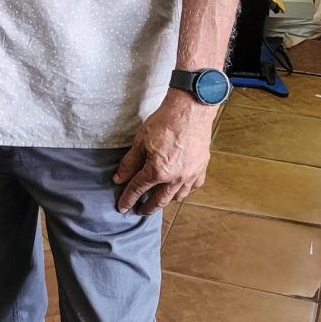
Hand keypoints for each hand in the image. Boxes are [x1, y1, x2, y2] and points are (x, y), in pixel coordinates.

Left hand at [114, 90, 215, 214]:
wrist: (190, 110)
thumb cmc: (164, 122)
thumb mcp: (140, 141)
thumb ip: (129, 163)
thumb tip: (119, 179)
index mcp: (158, 171)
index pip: (138, 189)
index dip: (128, 199)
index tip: (122, 208)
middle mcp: (175, 178)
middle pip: (159, 200)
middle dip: (147, 208)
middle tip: (139, 211)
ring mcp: (191, 174)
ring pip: (178, 197)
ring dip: (166, 201)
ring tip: (158, 201)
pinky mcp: (201, 167)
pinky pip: (193, 187)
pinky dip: (185, 191)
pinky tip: (179, 189)